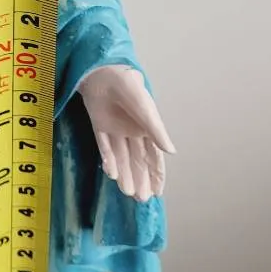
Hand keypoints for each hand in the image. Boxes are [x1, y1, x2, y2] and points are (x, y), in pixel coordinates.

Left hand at [77, 64, 174, 201]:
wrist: (102, 72)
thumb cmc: (128, 87)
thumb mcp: (145, 109)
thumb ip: (156, 131)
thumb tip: (172, 152)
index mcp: (146, 127)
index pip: (153, 156)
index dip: (156, 174)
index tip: (158, 193)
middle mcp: (131, 131)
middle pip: (137, 161)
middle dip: (140, 179)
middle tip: (141, 199)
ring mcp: (114, 129)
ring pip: (121, 157)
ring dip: (124, 174)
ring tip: (127, 192)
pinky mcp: (99, 125)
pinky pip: (103, 147)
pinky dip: (107, 160)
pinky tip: (111, 174)